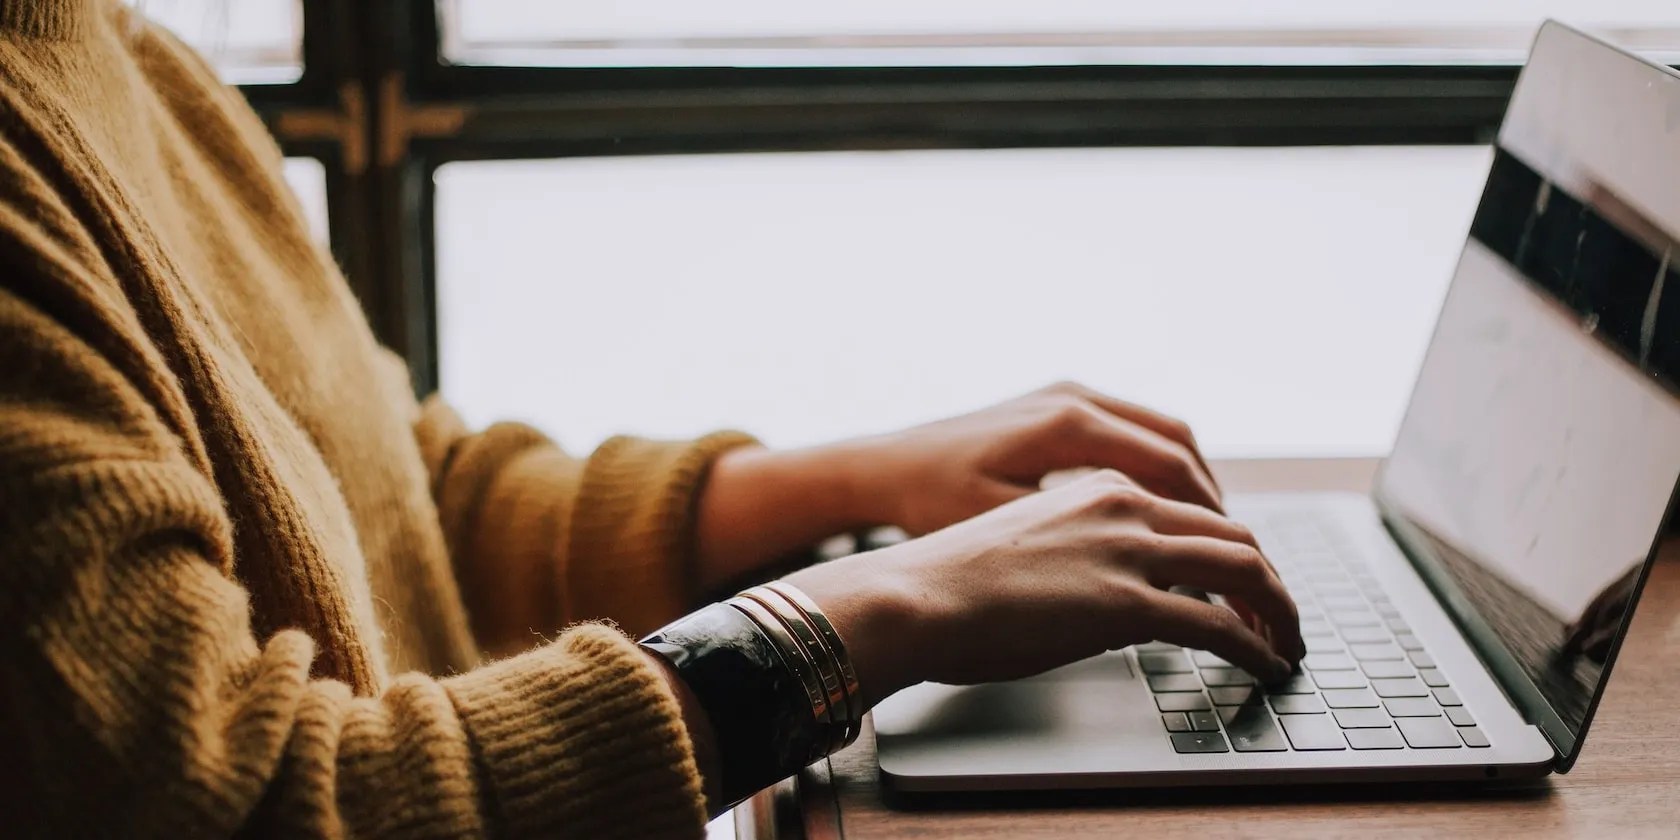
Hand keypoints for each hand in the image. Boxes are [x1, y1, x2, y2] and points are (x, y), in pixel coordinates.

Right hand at [785, 469, 1302, 706]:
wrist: (913, 594)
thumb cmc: (950, 578)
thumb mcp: (1027, 538)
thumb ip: (1080, 547)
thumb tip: (1107, 590)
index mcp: (1098, 484)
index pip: (1194, 508)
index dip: (1231, 548)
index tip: (1243, 581)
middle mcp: (1123, 504)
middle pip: (1233, 533)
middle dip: (1270, 580)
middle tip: (1281, 616)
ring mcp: (1127, 550)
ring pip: (1243, 569)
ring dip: (1277, 610)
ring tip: (1286, 643)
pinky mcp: (1125, 602)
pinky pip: (1219, 625)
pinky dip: (1256, 646)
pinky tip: (1264, 665)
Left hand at [853, 381, 1221, 536]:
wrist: (883, 467)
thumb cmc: (931, 501)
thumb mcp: (1003, 525)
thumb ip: (1076, 536)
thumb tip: (1146, 564)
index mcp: (1067, 423)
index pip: (1168, 464)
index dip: (1207, 514)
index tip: (1230, 554)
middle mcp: (1074, 397)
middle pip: (1175, 441)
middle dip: (1209, 496)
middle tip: (1233, 546)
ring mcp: (1066, 394)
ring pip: (1158, 431)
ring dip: (1188, 478)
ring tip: (1207, 531)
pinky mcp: (1056, 403)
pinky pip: (1131, 428)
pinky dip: (1158, 465)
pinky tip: (1161, 507)